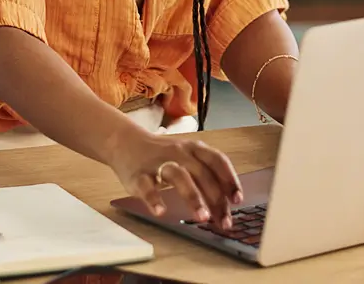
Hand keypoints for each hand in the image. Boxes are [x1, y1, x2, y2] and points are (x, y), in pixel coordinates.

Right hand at [107, 128, 243, 230]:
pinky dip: (154, 199)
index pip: (217, 160)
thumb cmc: (163, 155)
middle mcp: (178, 152)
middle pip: (201, 172)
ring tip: (202, 217)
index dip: (229, 179)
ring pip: (178, 176)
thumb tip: (226, 206)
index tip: (238, 200)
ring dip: (192, 196)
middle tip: (223, 221)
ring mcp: (158, 162)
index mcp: (193, 148)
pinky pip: (147, 186)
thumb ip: (205, 177)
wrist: (125, 142)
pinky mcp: (138, 174)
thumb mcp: (187, 157)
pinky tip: (161, 212)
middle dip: (215, 197)